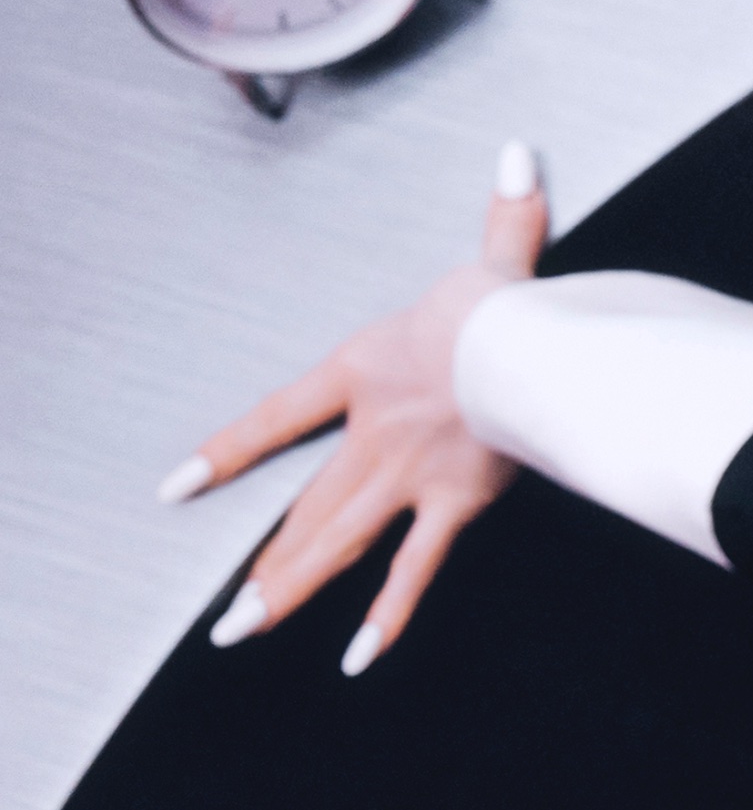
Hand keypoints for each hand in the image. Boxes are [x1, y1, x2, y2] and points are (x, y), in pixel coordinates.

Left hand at [165, 143, 548, 673]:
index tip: (176, 487)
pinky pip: (413, 568)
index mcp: (363, 374)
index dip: (226, 453)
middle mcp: (372, 436)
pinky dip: (387, 614)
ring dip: (288, 590)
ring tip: (245, 633)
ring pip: (335, 542)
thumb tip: (520, 153)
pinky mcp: (453, 505)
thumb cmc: (501, 307)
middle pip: (306, 505)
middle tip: (224, 614)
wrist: (520, 350)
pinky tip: (358, 657)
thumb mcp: (497, 257)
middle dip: (263, 561)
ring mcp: (407, 477)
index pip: (279, 419)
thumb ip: (507, 213)